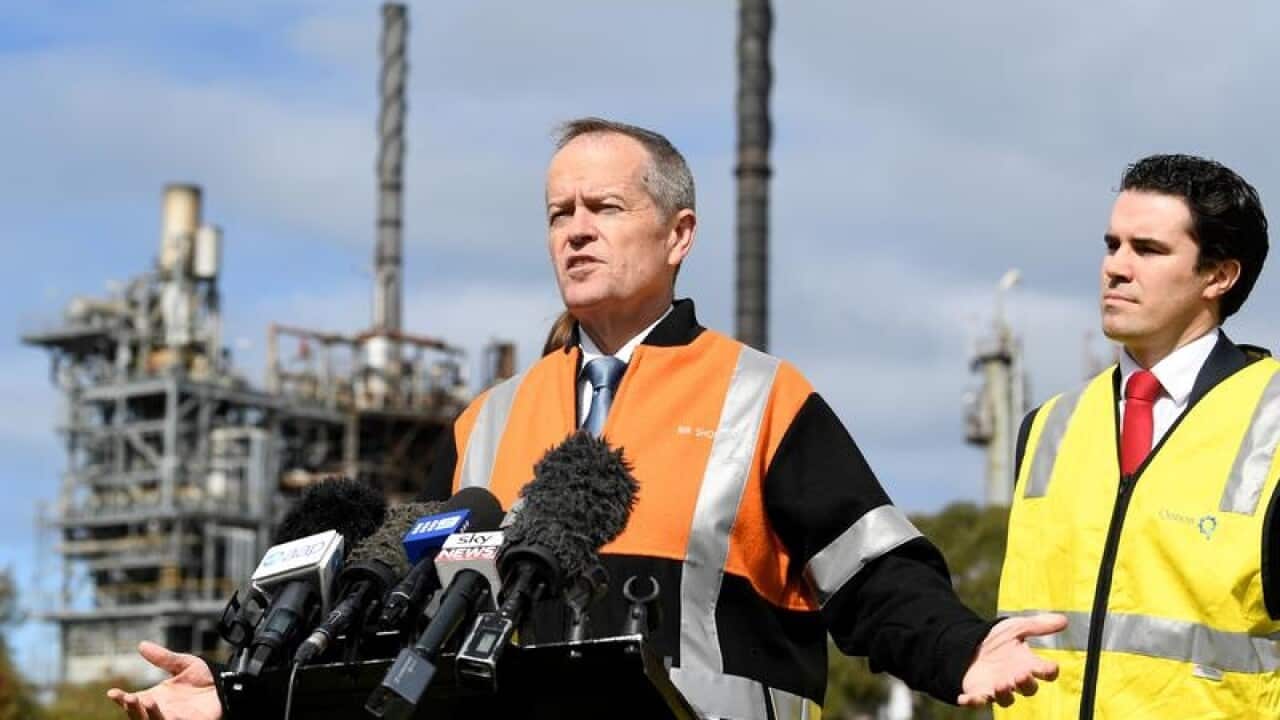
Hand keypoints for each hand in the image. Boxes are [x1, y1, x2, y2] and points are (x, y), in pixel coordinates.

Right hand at [106, 641, 221, 719]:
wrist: (227, 686)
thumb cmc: (205, 677)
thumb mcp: (183, 664)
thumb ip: (163, 657)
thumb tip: (141, 645)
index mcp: (155, 698)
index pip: (132, 701)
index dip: (121, 699)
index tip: (112, 693)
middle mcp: (160, 711)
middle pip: (138, 715)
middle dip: (131, 708)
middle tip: (128, 698)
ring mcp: (172, 719)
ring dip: (146, 715)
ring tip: (146, 701)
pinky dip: (165, 719)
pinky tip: (164, 712)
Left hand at [957, 613, 1066, 706]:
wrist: (971, 644)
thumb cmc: (998, 639)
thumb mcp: (1016, 628)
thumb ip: (1038, 625)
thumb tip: (1064, 620)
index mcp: (1028, 664)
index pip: (1046, 672)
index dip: (1050, 671)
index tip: (1052, 667)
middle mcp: (1015, 680)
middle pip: (1028, 689)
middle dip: (1026, 684)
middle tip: (1021, 675)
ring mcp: (998, 688)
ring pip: (1006, 699)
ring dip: (1004, 694)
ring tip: (1001, 685)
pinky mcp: (979, 692)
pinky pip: (977, 701)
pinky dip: (972, 702)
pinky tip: (964, 699)